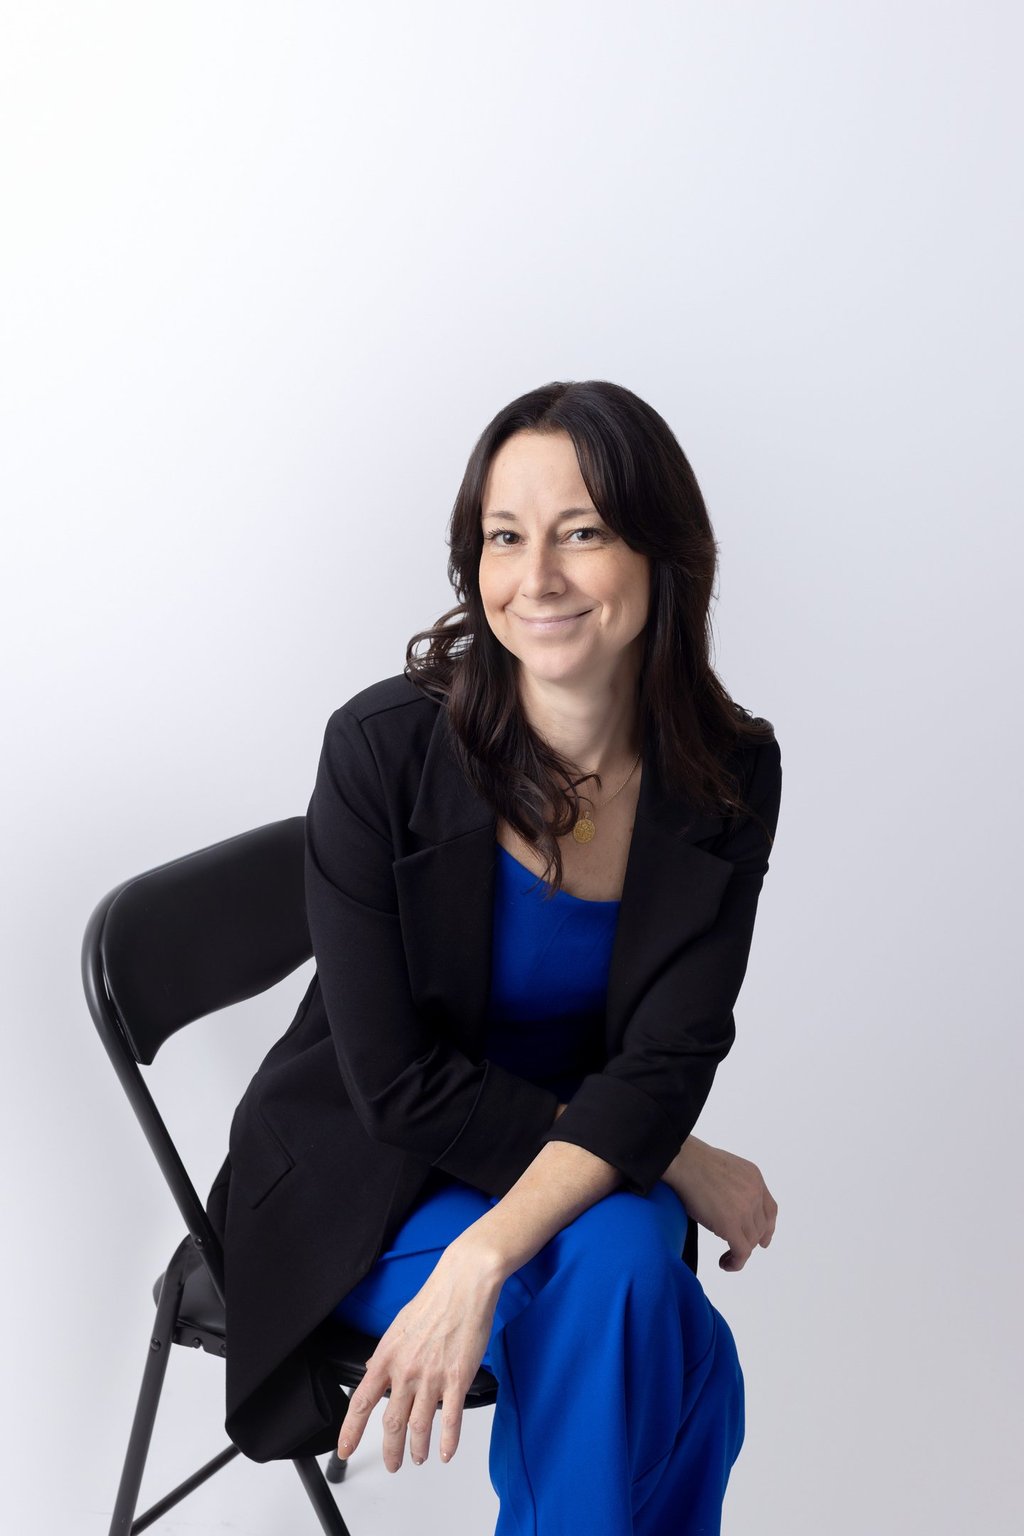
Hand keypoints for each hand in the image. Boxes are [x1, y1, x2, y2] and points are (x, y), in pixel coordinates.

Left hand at [337, 1235, 502, 1470]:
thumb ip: (385, 1355)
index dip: (351, 1431)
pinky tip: (445, 1452)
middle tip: (393, 1464)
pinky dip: (448, 1442)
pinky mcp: (458, 1379)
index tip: (344, 1450)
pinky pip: (450, 1420)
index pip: (361, 1402)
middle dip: (391, 1451)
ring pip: (419, 1427)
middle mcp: (406, 1371)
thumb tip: (371, 1371)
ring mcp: (432, 1377)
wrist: (463, 1285)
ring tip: (419, 1458)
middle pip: (392, 1424)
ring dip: (418, 1450)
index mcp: (387, 1357)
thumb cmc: (433, 1301)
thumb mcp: (398, 1327)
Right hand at [661, 1135, 776, 1271]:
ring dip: (740, 1253)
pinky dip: (736, 1263)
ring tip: (727, 1258)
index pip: (770, 1210)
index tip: (763, 1241)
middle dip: (749, 1241)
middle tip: (734, 1249)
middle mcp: (755, 1193)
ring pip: (751, 1241)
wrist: (683, 1161)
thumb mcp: (725, 1170)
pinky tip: (725, 1264)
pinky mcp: (731, 1225)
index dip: (768, 1228)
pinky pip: (742, 1252)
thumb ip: (735, 1187)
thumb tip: (729, 1207)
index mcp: (754, 1178)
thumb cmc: (693, 1162)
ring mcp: (745, 1209)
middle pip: (760, 1228)